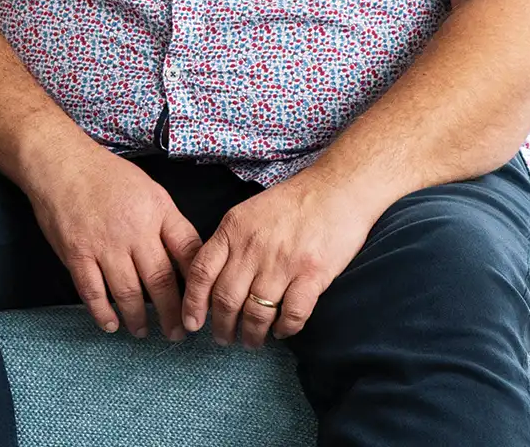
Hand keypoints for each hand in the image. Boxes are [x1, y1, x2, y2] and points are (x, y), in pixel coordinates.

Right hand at [22, 140, 202, 340]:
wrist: (62, 163)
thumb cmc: (107, 176)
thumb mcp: (149, 190)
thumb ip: (168, 223)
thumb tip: (186, 260)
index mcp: (158, 212)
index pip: (188, 252)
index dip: (199, 282)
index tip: (203, 304)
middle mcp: (134, 230)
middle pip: (161, 280)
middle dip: (173, 313)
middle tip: (177, 333)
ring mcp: (104, 244)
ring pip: (128, 292)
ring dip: (139, 319)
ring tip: (143, 332)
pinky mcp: (77, 253)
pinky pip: (92, 292)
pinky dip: (103, 313)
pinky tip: (111, 324)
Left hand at [181, 167, 379, 348]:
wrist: (337, 188)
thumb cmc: (293, 201)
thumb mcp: (248, 212)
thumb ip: (230, 242)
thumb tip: (213, 280)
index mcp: (233, 229)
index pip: (202, 272)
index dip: (193, 303)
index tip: (191, 323)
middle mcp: (253, 247)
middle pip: (226, 299)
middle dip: (222, 327)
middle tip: (224, 338)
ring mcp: (283, 262)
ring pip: (256, 312)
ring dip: (251, 334)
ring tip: (251, 341)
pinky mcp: (312, 274)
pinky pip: (292, 314)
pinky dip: (285, 329)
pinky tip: (282, 331)